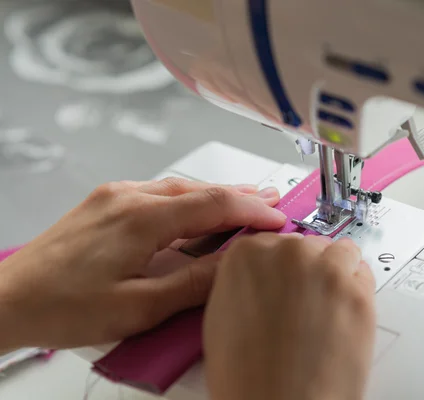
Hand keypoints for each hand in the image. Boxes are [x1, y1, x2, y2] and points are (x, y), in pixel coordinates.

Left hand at [0, 178, 285, 350]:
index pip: (215, 203)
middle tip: (272, 200)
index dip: (253, 210)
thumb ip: (192, 283)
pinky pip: (157, 192)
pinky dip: (187, 200)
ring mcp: (114, 196)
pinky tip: (195, 210)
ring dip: (214, 196)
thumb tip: (233, 264)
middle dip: (240, 195)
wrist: (9, 298)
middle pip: (199, 189)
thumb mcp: (138, 306)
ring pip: (179, 188)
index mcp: (142, 219)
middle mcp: (129, 197)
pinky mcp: (104, 203)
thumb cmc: (64, 306)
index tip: (279, 218)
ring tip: (243, 202)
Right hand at [204, 233, 375, 399]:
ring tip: (328, 305)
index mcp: (247, 254)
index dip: (281, 267)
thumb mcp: (222, 316)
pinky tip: (343, 315)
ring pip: (340, 252)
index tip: (286, 281)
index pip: (274, 242)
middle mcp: (287, 253)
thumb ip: (244, 282)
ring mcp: (325, 269)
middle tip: (305, 303)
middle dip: (308, 269)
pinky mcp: (358, 291)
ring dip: (336, 272)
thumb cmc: (246, 375)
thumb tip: (263, 276)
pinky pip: (363, 275)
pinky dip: (357, 290)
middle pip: (308, 245)